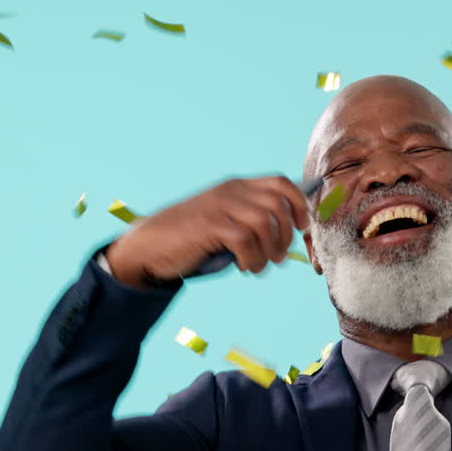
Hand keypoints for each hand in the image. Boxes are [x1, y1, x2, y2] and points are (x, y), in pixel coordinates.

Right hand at [105, 175, 311, 287]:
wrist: (149, 246)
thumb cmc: (192, 240)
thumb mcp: (226, 223)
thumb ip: (252, 222)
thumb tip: (288, 241)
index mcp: (237, 186)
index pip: (281, 183)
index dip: (299, 204)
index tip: (302, 227)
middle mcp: (230, 191)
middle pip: (278, 205)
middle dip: (286, 236)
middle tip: (278, 257)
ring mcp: (219, 205)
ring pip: (265, 223)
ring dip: (269, 251)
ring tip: (259, 265)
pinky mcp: (209, 224)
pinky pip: (246, 240)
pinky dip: (253, 259)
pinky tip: (245, 267)